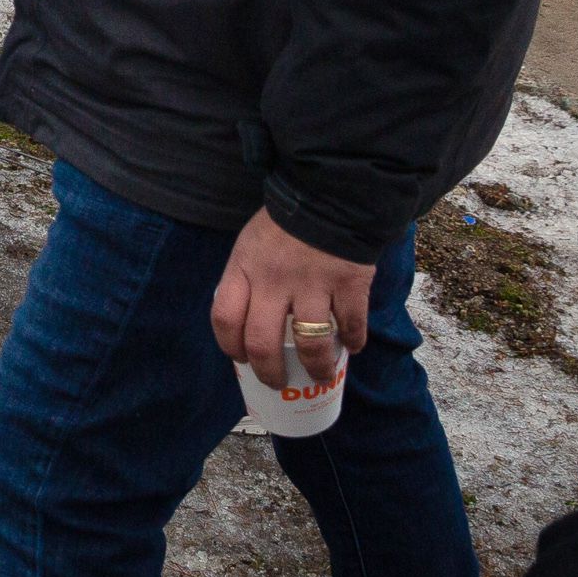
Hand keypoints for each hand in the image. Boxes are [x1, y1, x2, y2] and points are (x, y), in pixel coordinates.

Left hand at [211, 209, 373, 394]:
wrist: (328, 195)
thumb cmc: (282, 226)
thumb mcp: (249, 246)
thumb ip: (246, 280)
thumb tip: (245, 323)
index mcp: (244, 268)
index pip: (224, 317)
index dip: (230, 346)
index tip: (240, 359)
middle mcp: (274, 280)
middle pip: (261, 342)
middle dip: (268, 373)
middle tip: (277, 382)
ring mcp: (313, 284)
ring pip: (309, 344)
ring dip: (315, 367)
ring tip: (319, 374)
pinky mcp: (348, 284)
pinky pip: (351, 325)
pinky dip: (353, 342)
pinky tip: (352, 348)